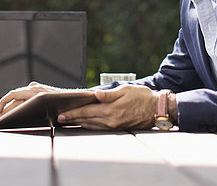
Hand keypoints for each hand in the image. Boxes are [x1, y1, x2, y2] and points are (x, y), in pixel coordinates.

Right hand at [0, 81, 68, 119]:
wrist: (78, 99)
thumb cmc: (66, 106)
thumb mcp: (47, 112)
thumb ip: (31, 112)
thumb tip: (15, 113)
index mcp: (36, 93)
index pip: (13, 97)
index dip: (2, 106)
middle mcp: (35, 88)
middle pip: (14, 98)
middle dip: (4, 109)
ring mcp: (37, 87)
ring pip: (19, 95)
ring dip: (10, 105)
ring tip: (3, 115)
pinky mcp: (40, 89)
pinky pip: (25, 95)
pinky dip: (18, 102)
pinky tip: (15, 109)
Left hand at [57, 84, 171, 130]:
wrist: (156, 109)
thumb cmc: (141, 96)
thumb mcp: (125, 90)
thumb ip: (109, 94)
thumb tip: (95, 94)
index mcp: (111, 110)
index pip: (87, 111)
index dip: (73, 112)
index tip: (62, 113)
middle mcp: (110, 120)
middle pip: (87, 120)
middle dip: (73, 118)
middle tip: (60, 118)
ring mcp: (114, 125)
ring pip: (92, 125)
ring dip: (80, 122)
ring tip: (70, 119)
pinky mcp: (117, 127)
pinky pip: (99, 127)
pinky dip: (90, 125)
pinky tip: (85, 122)